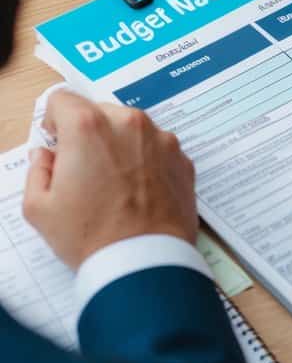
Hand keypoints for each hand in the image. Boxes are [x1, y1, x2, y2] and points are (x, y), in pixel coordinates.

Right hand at [23, 90, 196, 270]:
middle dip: (89, 135)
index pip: (63, 100)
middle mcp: (128, 123)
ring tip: (114, 186)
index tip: (58, 143)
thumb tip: (46, 156)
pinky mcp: (183, 158)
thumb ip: (37, 170)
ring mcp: (161, 139)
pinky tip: (138, 193)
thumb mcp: (40, 209)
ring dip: (120, 146)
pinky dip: (147, 162)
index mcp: (88, 127)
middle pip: (99, 112)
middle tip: (86, 172)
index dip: (55, 122)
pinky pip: (157, 149)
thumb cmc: (91, 237)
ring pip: (131, 129)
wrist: (145, 263)